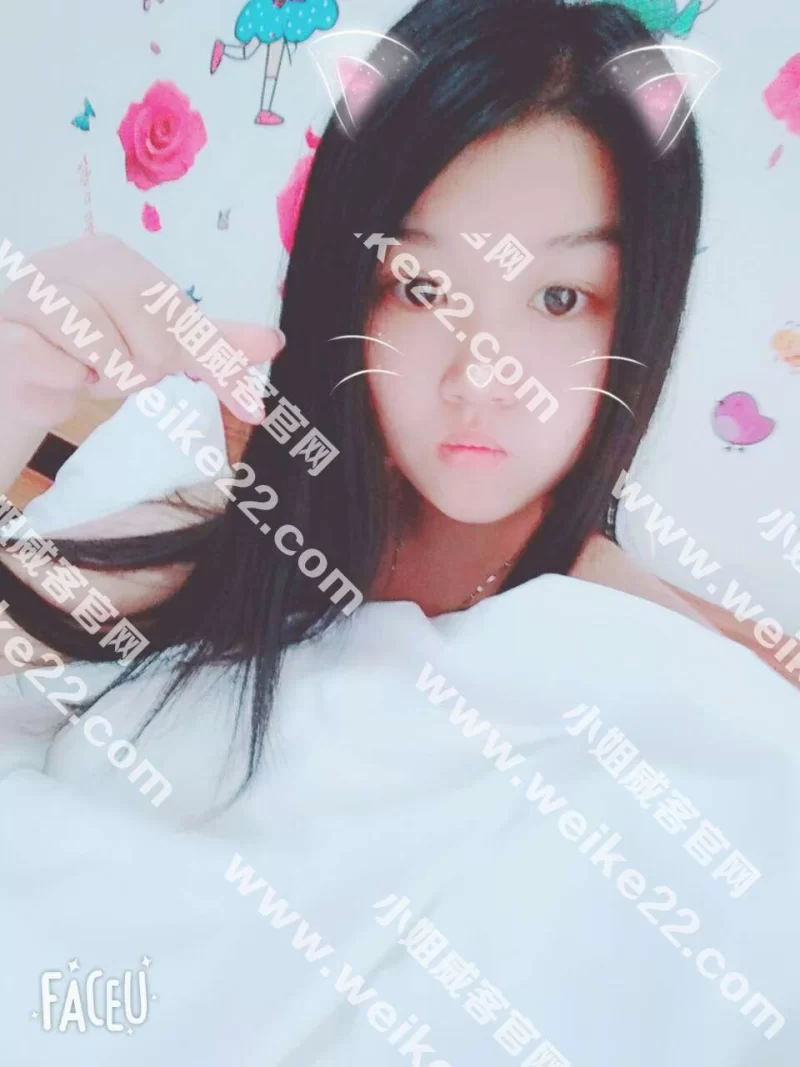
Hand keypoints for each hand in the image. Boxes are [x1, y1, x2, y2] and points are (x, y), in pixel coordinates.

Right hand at [0, 232, 285, 430]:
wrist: (15, 372)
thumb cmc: (86, 353)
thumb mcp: (158, 347)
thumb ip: (213, 346)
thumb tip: (274, 342)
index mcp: (117, 257)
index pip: (181, 314)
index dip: (206, 360)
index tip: (251, 407)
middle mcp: (77, 259)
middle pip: (151, 335)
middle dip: (142, 370)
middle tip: (115, 371)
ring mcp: (37, 286)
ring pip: (107, 353)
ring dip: (102, 379)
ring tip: (84, 370)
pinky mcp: (10, 322)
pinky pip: (64, 370)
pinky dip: (66, 384)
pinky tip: (54, 370)